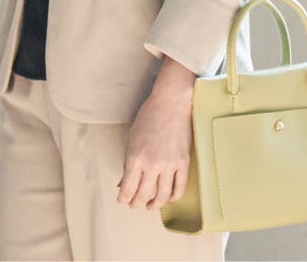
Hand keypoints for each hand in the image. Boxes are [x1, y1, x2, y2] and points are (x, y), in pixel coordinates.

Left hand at [116, 67, 194, 210]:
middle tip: (135, 204)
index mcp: (134, 157)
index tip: (123, 199)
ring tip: (150, 205)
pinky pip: (179, 188)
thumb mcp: (132, 137)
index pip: (127, 189)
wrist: (171, 102)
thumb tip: (124, 181)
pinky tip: (168, 198)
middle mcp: (151, 164)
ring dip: (154, 205)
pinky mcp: (183, 162)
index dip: (124, 198)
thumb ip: (128, 161)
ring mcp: (169, 165)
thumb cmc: (149, 115)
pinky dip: (173, 197)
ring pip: (162, 196)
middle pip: (143, 196)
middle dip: (136, 203)